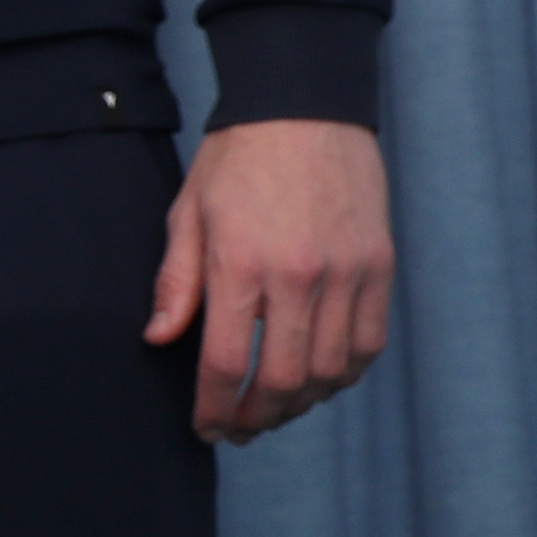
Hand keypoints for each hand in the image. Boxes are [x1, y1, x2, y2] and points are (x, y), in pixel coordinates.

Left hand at [145, 118, 394, 442]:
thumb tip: (158, 339)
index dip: (212, 407)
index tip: (205, 426)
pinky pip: (369, 343)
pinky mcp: (379, 267)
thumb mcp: (187, 215)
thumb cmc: (236, 161)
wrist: (304, 108)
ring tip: (275, 409)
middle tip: (239, 429)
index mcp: (241, 265)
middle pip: (284, 380)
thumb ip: (176, 284)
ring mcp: (347, 274)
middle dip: (256, 417)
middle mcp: (299, 277)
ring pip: (330, 370)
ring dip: (301, 403)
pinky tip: (319, 379)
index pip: (224, 362)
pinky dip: (344, 373)